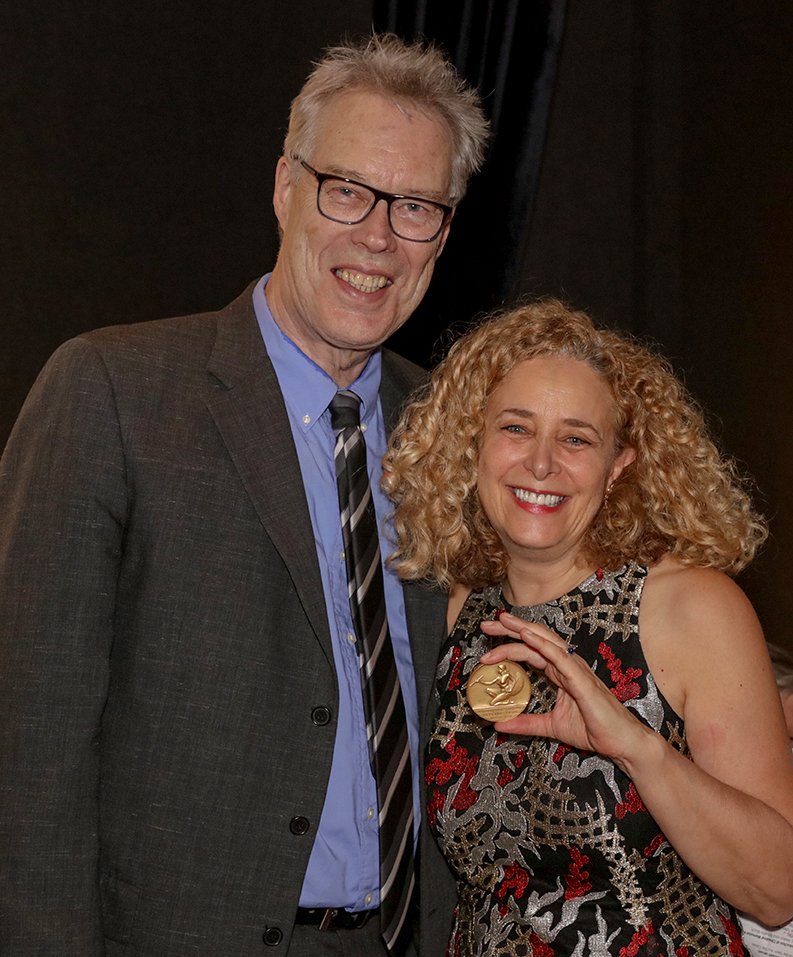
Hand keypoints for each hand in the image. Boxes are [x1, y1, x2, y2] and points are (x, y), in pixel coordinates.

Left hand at [480, 612, 652, 767]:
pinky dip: (544, 646)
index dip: (510, 643)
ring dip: (523, 631)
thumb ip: (527, 723)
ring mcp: (576, 670)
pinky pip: (561, 658)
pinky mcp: (583, 681)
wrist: (621, 742)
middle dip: (511, 630)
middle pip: (536, 639)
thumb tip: (499, 725)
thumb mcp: (551, 726)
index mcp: (560, 672)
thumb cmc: (594, 730)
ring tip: (503, 622)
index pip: (531, 650)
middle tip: (487, 625)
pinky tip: (528, 638)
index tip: (488, 642)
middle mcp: (567, 666)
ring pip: (546, 643)